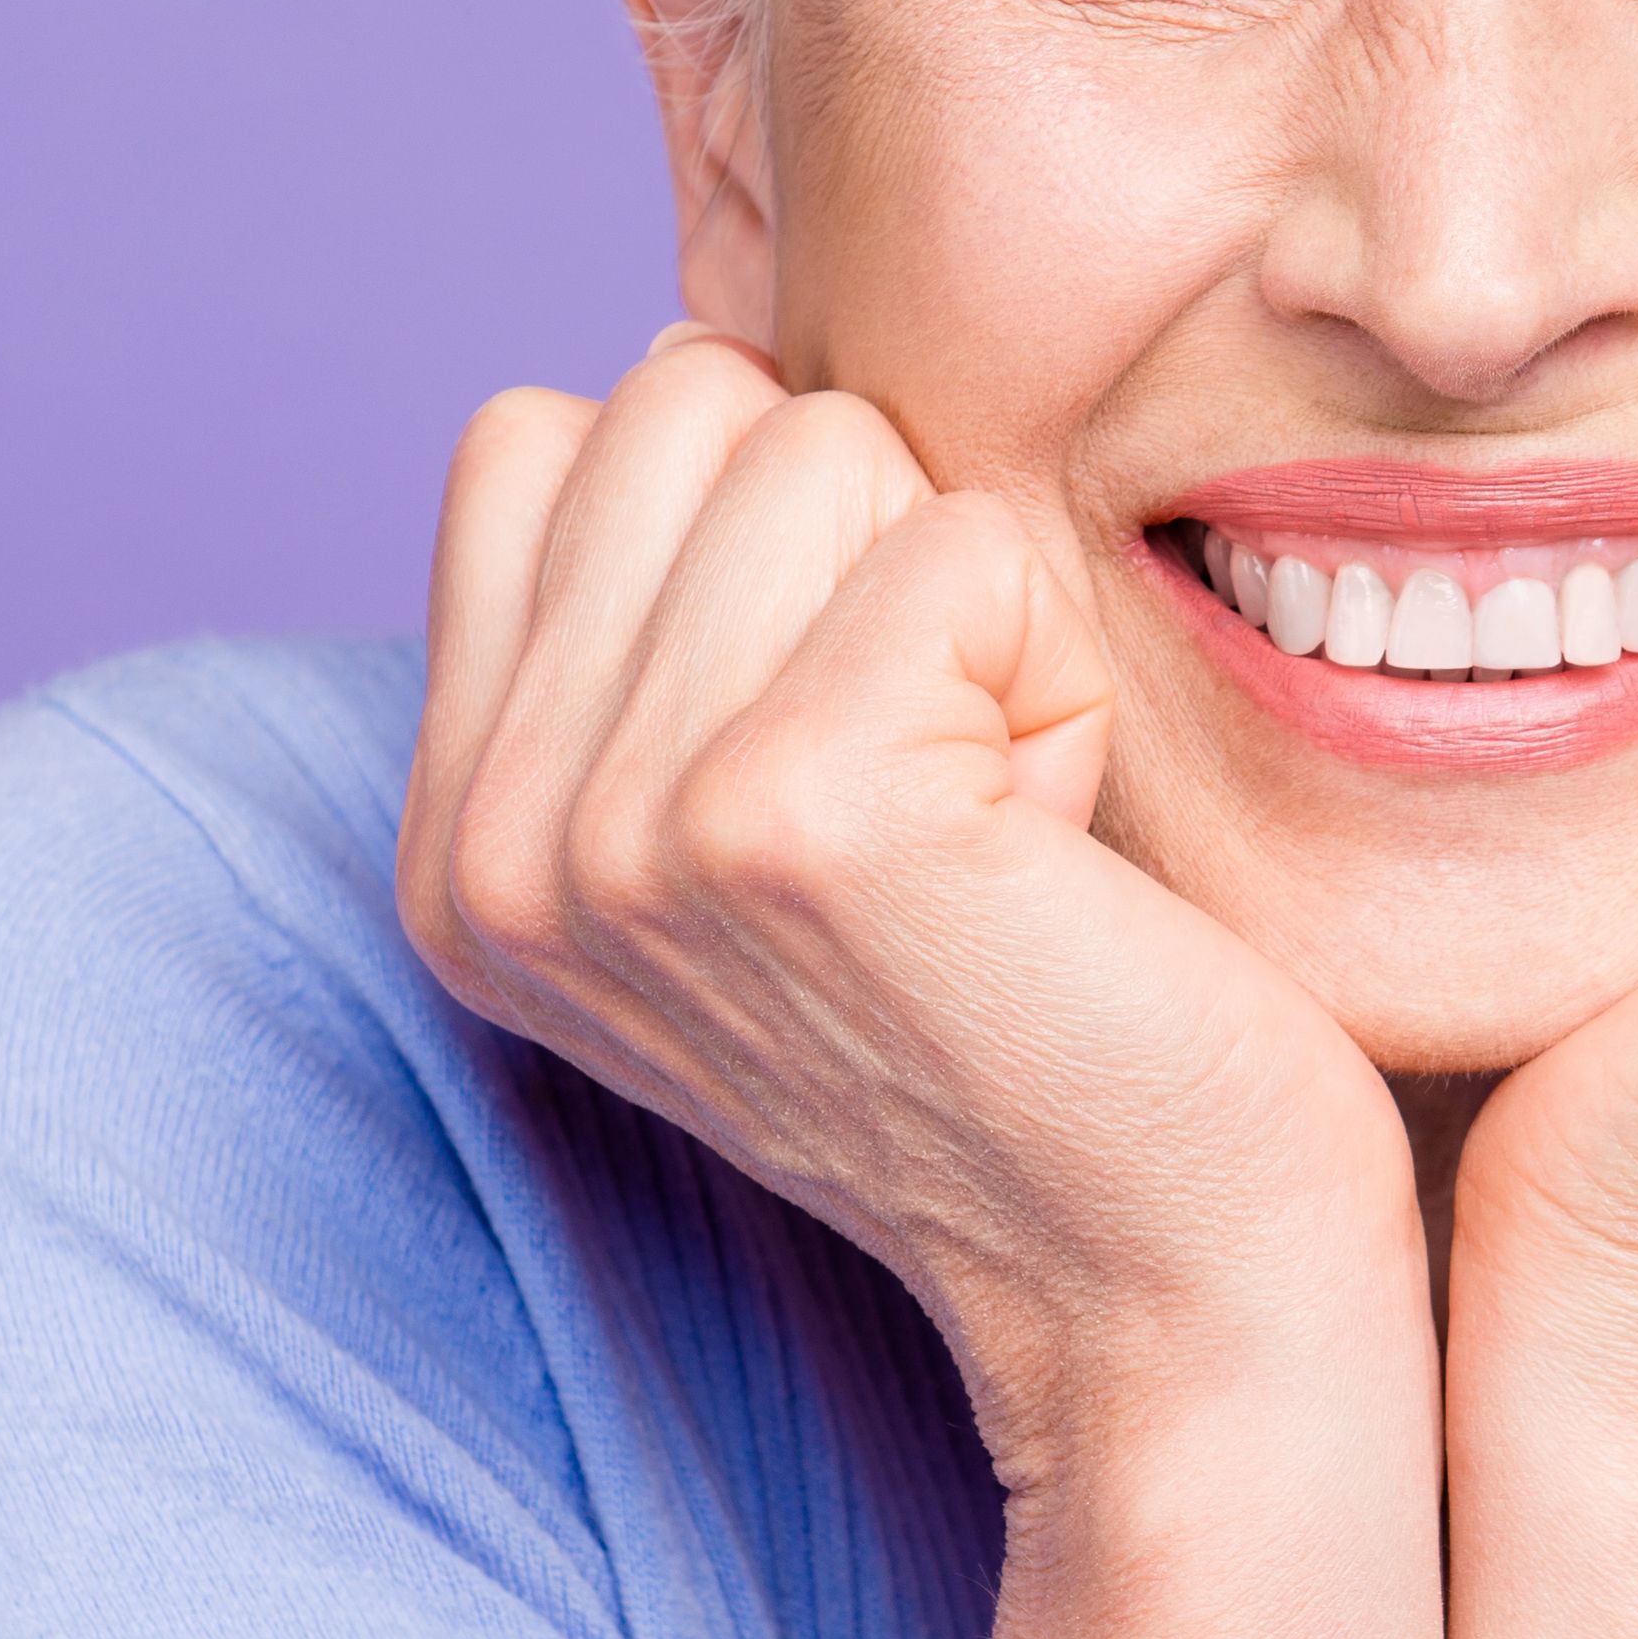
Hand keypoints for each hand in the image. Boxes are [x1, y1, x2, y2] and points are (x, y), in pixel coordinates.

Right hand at [399, 332, 1423, 1486]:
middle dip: (872, 554)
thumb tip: (686, 352)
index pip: (549, 436)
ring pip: (825, 447)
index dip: (763, 534)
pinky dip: (1056, 670)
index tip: (848, 755)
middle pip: (689, 403)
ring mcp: (615, 836)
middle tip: (945, 798)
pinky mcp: (784, 820)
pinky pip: (959, 545)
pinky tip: (1057, 853)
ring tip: (1000, 827)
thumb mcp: (772, 813)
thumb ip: (667, 622)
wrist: (1177, 1286)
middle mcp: (491, 847)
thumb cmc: (1039, 1011)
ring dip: (972, 614)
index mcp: (460, 840)